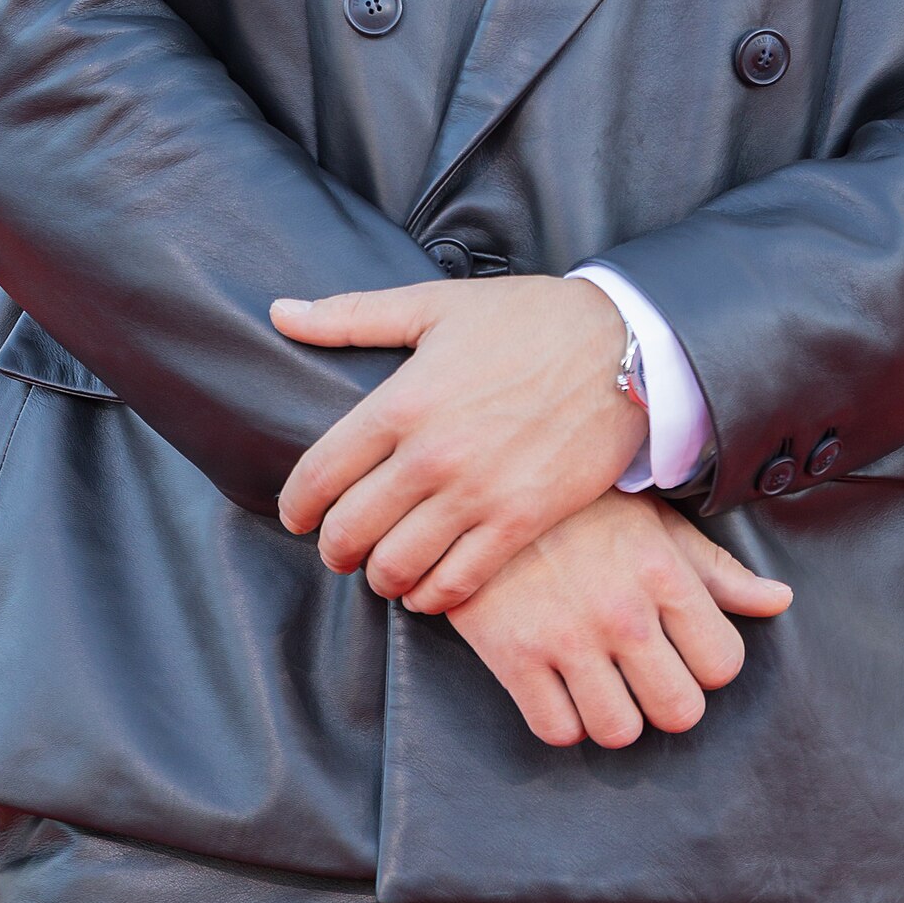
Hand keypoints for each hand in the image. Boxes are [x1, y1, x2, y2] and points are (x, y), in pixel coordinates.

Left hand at [272, 274, 648, 611]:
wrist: (622, 349)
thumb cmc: (525, 320)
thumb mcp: (434, 306)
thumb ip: (350, 316)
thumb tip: (280, 313)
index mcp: (403, 401)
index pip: (319, 475)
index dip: (295, 506)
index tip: (295, 514)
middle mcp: (432, 455)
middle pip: (350, 531)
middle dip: (333, 548)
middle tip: (337, 546)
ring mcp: (478, 494)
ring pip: (396, 568)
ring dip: (378, 577)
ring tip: (381, 567)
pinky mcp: (520, 522)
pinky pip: (456, 583)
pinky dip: (431, 596)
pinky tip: (426, 586)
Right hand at [447, 490, 791, 748]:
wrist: (485, 483)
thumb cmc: (582, 508)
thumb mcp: (655, 525)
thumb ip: (717, 572)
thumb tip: (779, 601)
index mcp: (663, 573)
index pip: (723, 665)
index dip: (706, 665)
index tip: (681, 648)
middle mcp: (621, 610)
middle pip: (680, 712)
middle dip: (666, 700)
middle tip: (643, 675)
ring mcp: (565, 636)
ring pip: (619, 733)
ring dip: (613, 715)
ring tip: (600, 682)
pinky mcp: (512, 655)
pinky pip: (557, 731)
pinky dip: (562, 718)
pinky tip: (558, 684)